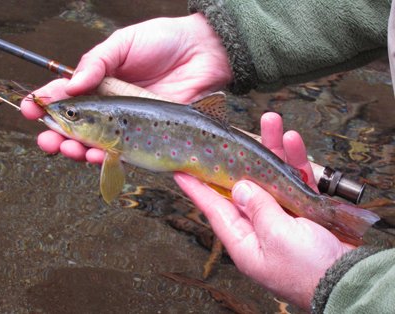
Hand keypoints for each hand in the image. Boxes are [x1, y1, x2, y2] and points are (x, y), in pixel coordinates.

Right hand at [20, 13, 232, 161]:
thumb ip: (98, 61)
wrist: (203, 53)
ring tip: (70, 150)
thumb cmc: (164, 42)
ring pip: (99, 143)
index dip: (48, 104)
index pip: (69, 96)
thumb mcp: (124, 43)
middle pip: (79, 127)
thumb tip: (72, 84)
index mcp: (102, 82)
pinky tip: (97, 156)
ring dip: (80, 150)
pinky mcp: (149, 136)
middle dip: (60, 136)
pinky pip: (126, 151)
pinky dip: (109, 157)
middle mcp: (113, 107)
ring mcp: (130, 124)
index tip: (31, 110)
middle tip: (48, 140)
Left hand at [174, 112, 353, 310]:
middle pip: (244, 185)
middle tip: (229, 134)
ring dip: (272, 149)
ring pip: (271, 175)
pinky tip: (293, 140)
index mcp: (244, 239)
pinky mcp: (304, 208)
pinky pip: (296, 179)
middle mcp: (259, 225)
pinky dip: (295, 161)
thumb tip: (240, 187)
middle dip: (239, 157)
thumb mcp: (276, 237)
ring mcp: (282, 216)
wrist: (349, 280)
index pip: (214, 209)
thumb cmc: (308, 269)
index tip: (181, 172)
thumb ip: (257, 208)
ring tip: (270, 122)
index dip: (198, 189)